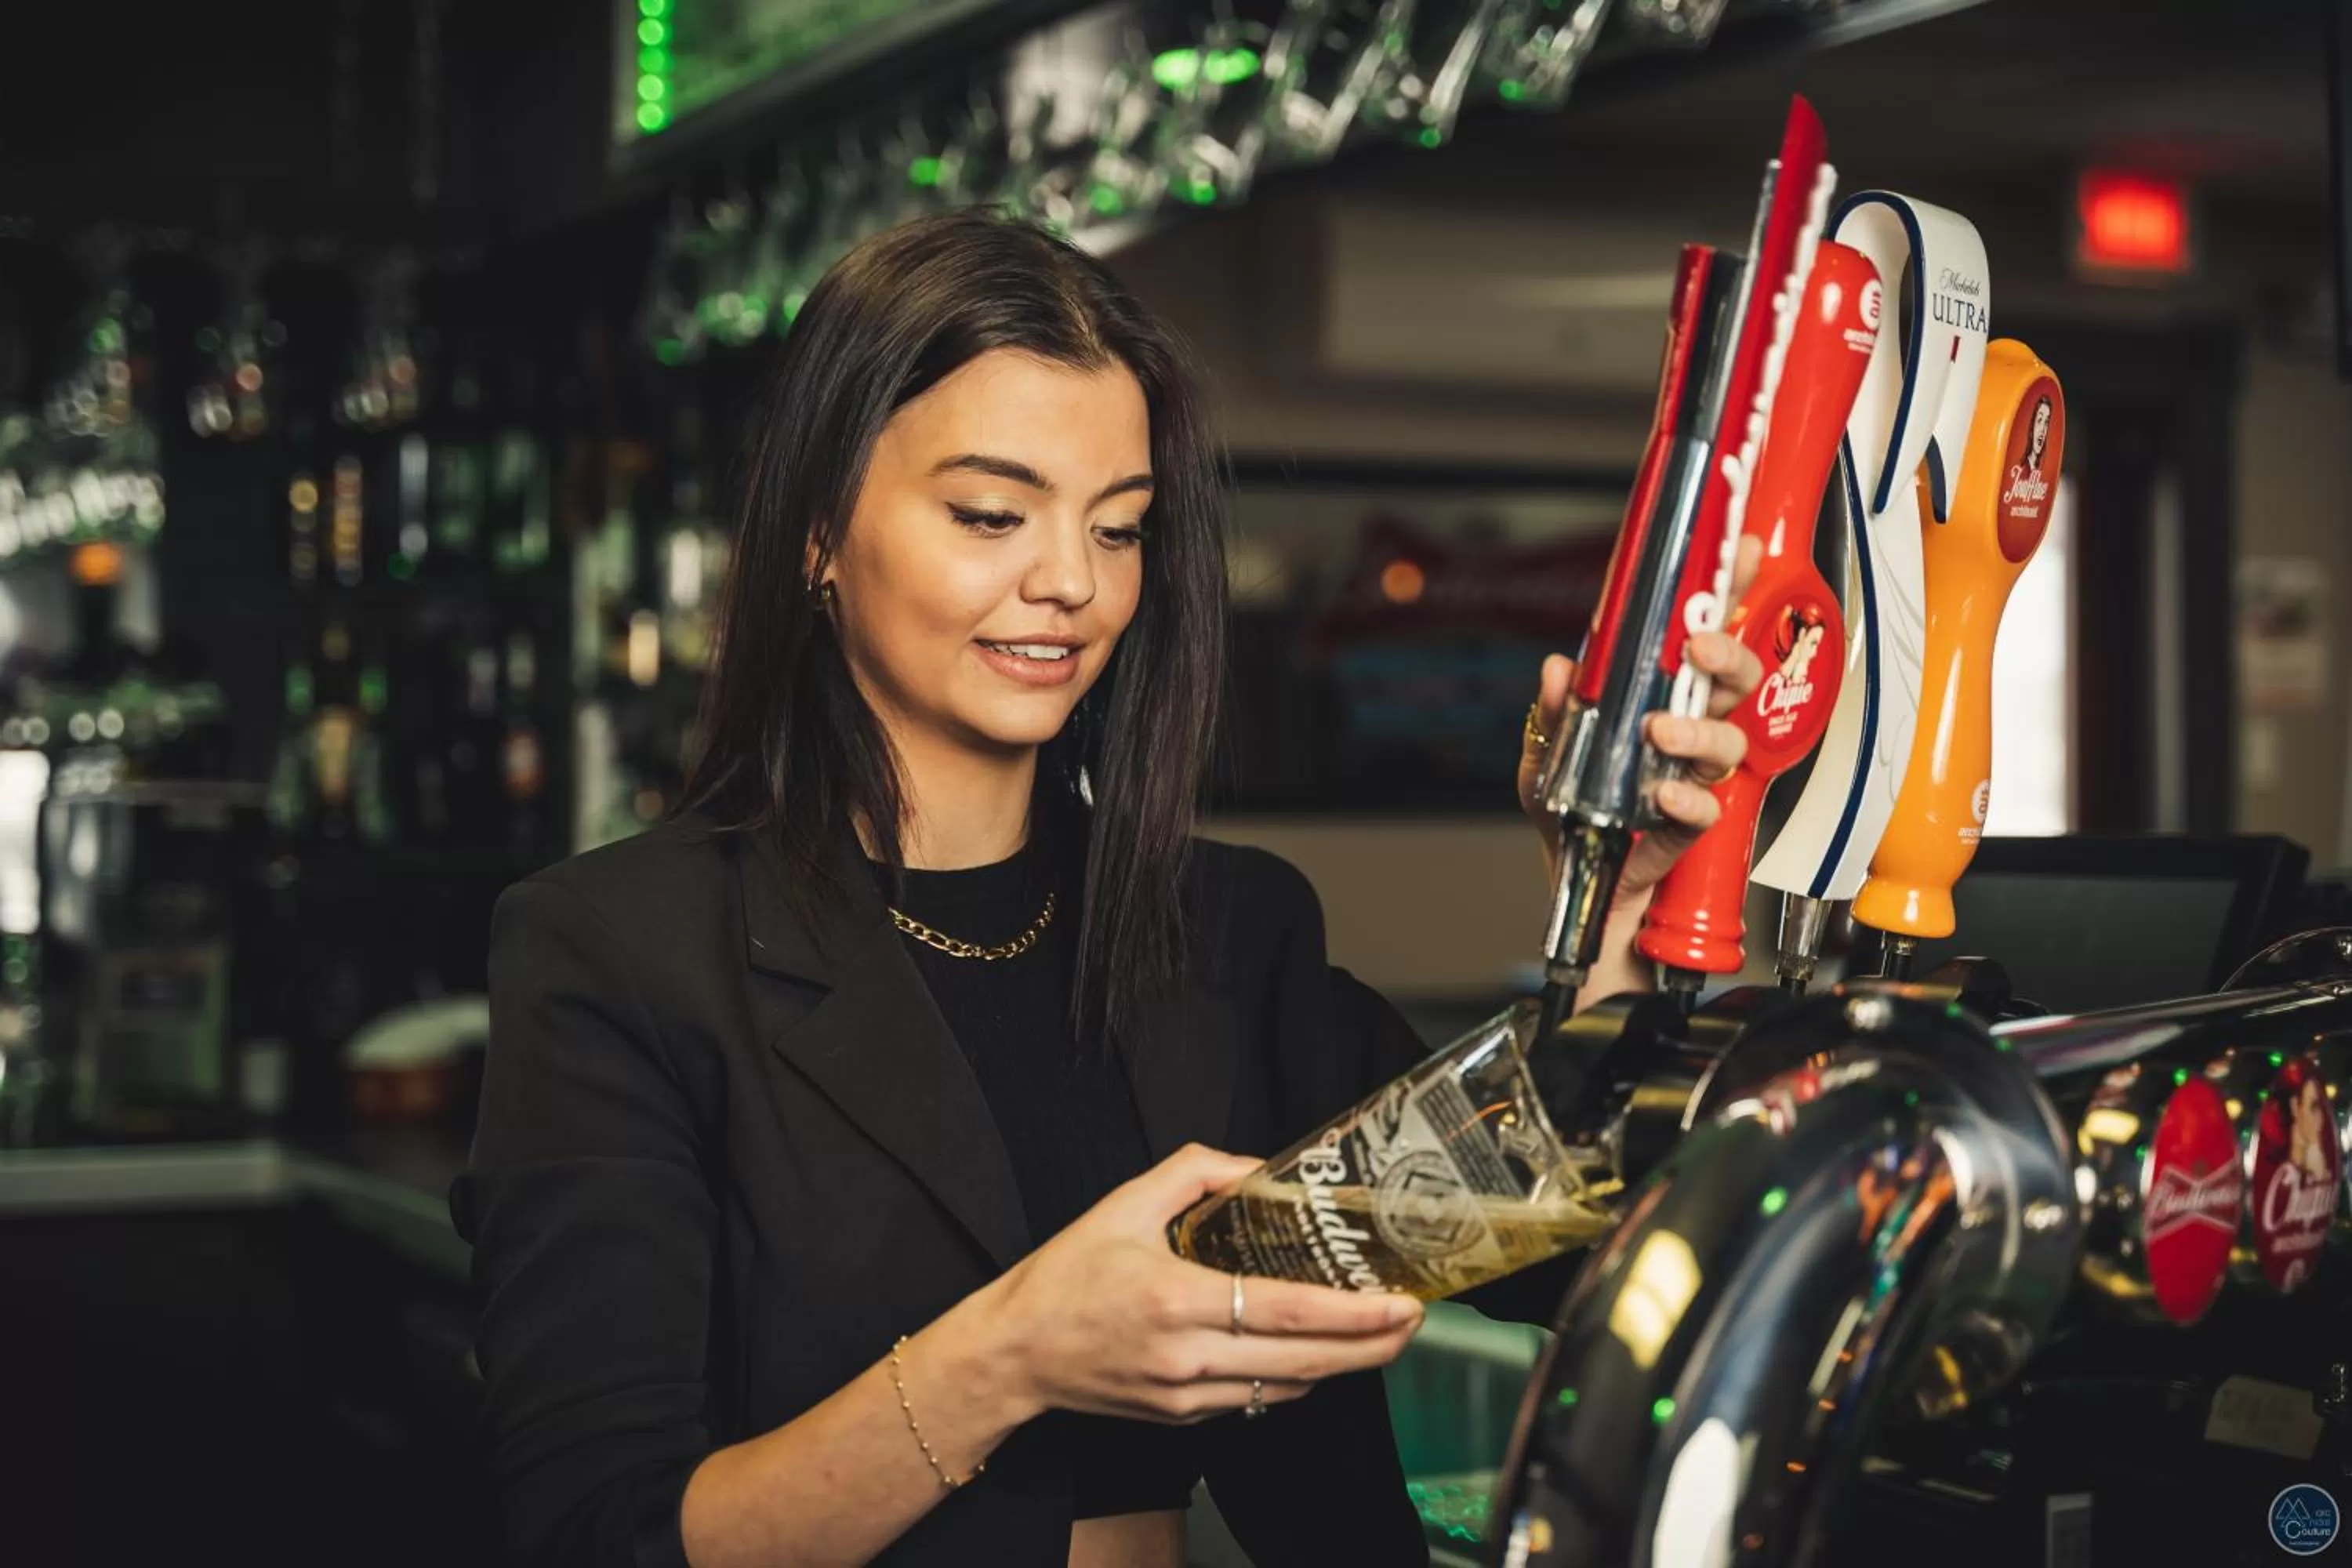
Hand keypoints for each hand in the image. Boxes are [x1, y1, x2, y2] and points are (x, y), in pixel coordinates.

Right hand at [983, 1144, 1424, 1424]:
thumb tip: (1259, 1168)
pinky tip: (1316, 1352)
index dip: (1355, 1313)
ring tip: (1378, 1335)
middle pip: (1307, 1361)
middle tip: (1415, 1320)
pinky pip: (1256, 1400)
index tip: (1400, 1302)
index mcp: (1176, 1299)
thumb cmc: (1064, 1274)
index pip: (1288, 1312)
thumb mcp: (1123, 1202)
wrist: (1013, 1353)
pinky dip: (1295, 1377)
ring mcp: (1186, 1396)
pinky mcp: (1181, 1418)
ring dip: (1342, 1365)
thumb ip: (1195, 1172)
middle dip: (1372, 1346)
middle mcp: (1188, 1357)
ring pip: (1288, 1388)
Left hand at [1517, 534, 1766, 898]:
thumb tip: (1560, 668)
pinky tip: (1661, 792)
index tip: (1742, 551)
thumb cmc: (1569, 804)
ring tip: (1659, 730)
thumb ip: (1556, 708)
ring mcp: (1691, 773)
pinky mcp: (1687, 823)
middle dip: (1727, 655)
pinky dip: (1685, 799)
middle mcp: (1685, 724)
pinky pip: (1703, 807)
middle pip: (1734, 678)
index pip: (1700, 633)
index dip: (1726, 591)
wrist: (1572, 875)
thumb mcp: (1547, 747)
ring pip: (1728, 740)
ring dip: (1699, 729)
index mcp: (1657, 692)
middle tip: (1699, 648)